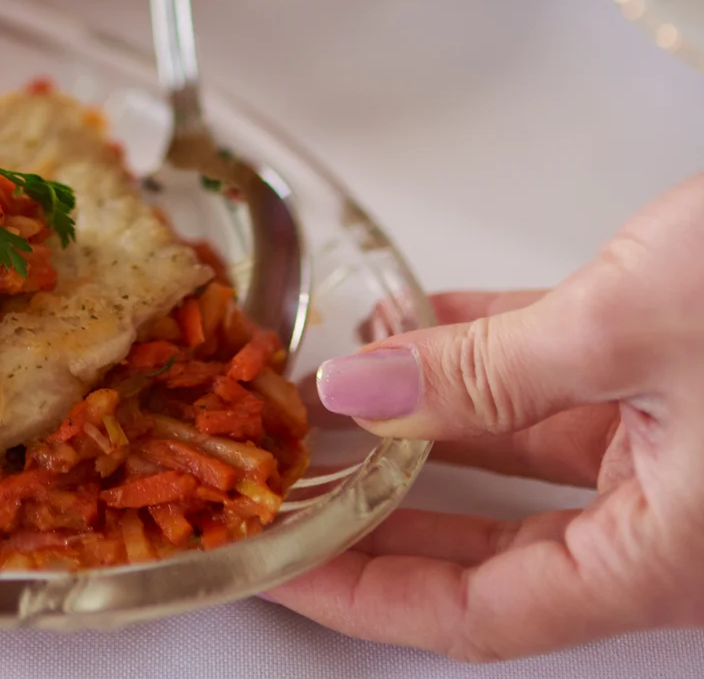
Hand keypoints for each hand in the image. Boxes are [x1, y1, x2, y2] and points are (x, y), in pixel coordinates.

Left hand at [264, 172, 703, 660]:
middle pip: (487, 548)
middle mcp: (674, 521)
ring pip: (513, 458)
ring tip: (322, 397)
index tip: (279, 567)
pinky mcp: (678, 381)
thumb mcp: (628, 329)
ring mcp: (678, 451)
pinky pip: (554, 388)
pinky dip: (481, 356)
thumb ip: (483, 371)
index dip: (366, 597)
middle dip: (375, 513)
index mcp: (669, 557)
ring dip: (416, 422)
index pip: (479, 617)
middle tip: (282, 489)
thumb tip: (363, 389)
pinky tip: (411, 326)